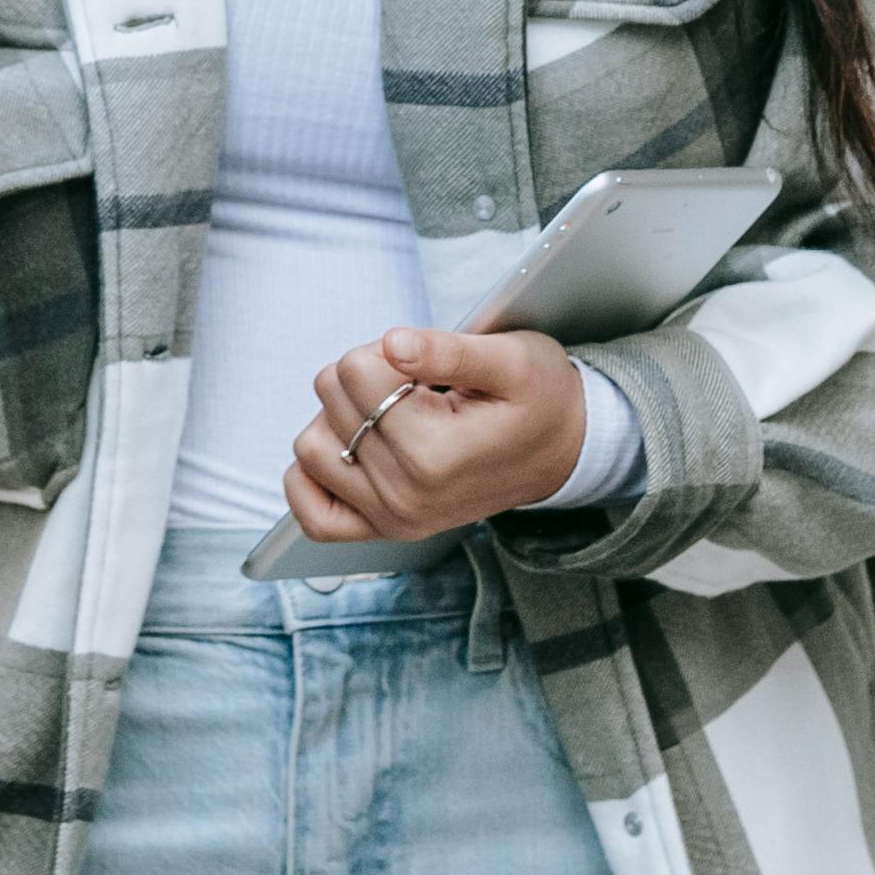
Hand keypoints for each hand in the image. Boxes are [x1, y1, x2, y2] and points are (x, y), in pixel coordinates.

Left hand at [285, 327, 585, 544]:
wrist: (563, 451)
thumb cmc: (540, 398)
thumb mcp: (512, 359)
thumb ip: (449, 350)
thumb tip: (392, 345)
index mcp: (435, 453)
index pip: (355, 369)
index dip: (387, 348)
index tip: (425, 363)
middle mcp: (406, 496)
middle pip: (330, 397)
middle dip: (367, 375)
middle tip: (417, 385)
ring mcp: (391, 519)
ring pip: (311, 445)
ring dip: (340, 418)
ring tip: (393, 414)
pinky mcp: (382, 529)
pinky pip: (312, 513)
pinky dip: (315, 477)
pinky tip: (351, 450)